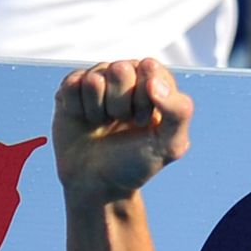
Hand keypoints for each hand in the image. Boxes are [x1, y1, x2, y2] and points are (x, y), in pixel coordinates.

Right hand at [52, 58, 193, 205]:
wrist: (97, 183)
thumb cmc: (137, 163)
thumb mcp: (169, 145)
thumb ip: (179, 112)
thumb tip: (154, 81)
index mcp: (154, 82)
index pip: (149, 67)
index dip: (145, 98)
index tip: (143, 121)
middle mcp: (126, 76)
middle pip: (120, 69)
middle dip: (120, 104)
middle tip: (122, 123)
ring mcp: (98, 79)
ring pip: (94, 79)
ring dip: (98, 110)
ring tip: (104, 124)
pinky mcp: (71, 87)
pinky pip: (71, 85)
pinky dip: (78, 110)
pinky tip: (85, 121)